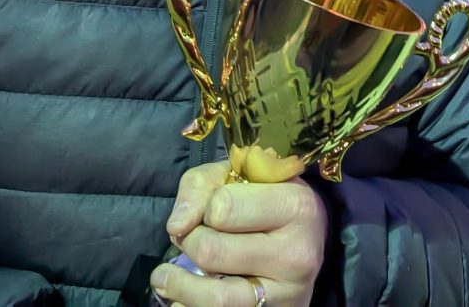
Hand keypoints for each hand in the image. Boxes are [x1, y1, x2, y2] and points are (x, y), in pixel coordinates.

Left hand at [151, 160, 326, 306]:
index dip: (204, 208)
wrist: (305, 236)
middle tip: (190, 238)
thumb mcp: (236, 174)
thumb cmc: (265, 197)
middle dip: (190, 242)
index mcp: (295, 206)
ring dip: (178, 285)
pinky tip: (184, 297)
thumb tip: (177, 226)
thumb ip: (200, 187)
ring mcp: (288, 292)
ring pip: (215, 297)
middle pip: (211, 251)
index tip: (210, 209)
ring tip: (164, 277)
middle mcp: (296, 253)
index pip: (222, 209)